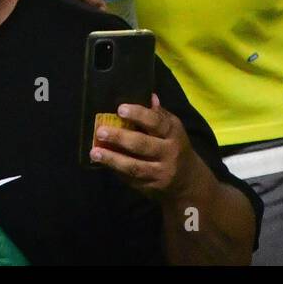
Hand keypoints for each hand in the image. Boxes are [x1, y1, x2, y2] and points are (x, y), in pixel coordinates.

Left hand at [89, 94, 208, 200]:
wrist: (187, 182)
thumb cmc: (175, 147)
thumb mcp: (174, 129)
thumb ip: (160, 115)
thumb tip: (149, 95)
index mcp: (174, 134)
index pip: (156, 122)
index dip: (139, 115)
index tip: (120, 109)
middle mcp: (168, 153)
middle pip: (143, 145)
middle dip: (120, 138)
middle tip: (100, 131)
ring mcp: (160, 172)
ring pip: (134, 166)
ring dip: (112, 159)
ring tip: (94, 152)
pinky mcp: (150, 187)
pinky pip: (131, 179)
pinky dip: (116, 170)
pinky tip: (103, 163)